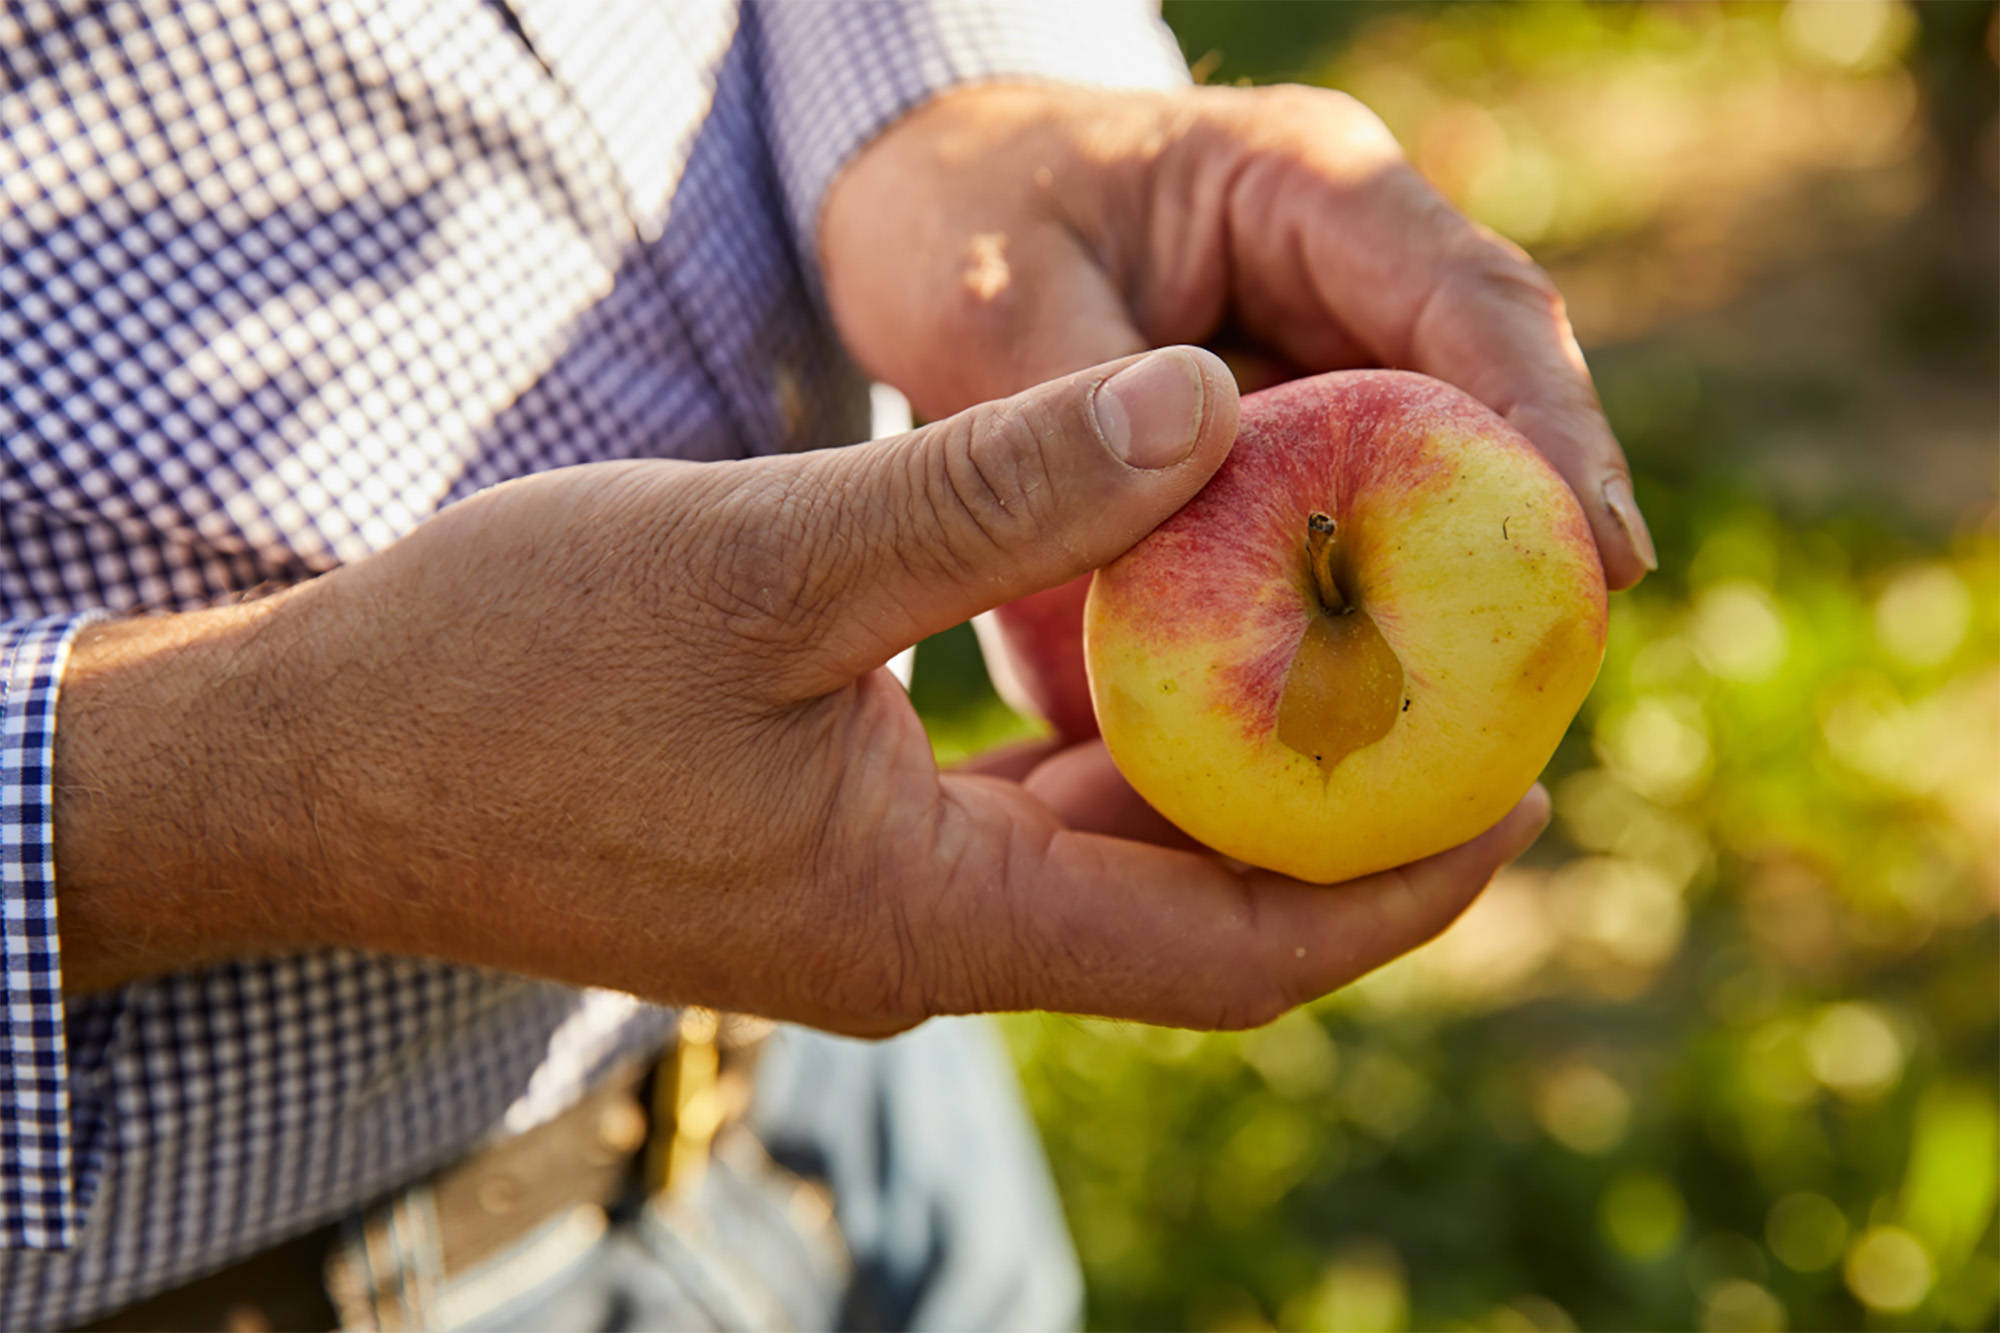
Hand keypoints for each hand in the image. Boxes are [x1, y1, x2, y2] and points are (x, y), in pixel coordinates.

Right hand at [54, 349, 1547, 1032]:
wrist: (313, 768)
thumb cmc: (506, 673)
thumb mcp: (759, 565)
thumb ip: (986, 497)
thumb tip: (1199, 411)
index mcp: (931, 914)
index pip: (1233, 949)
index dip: (1396, 883)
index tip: (1523, 791)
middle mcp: (920, 940)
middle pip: (1192, 914)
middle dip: (1338, 821)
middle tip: (1454, 699)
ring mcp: (865, 903)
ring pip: (1103, 860)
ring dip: (1218, 773)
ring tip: (1328, 655)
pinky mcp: (816, 850)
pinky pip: (1010, 816)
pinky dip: (1101, 742)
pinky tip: (1141, 640)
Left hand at [820, 82, 1657, 735]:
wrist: (928, 210)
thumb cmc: (957, 220)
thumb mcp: (990, 303)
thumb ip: (1068, 435)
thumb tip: (1129, 601)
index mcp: (1306, 192)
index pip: (1472, 303)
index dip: (1555, 431)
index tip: (1609, 555)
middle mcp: (1345, 278)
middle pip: (1485, 411)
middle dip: (1525, 545)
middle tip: (1552, 683)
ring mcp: (1324, 364)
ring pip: (1422, 490)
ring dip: (1437, 600)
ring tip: (1473, 732)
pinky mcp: (1285, 447)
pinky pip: (1336, 542)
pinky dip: (1329, 627)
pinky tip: (1329, 719)